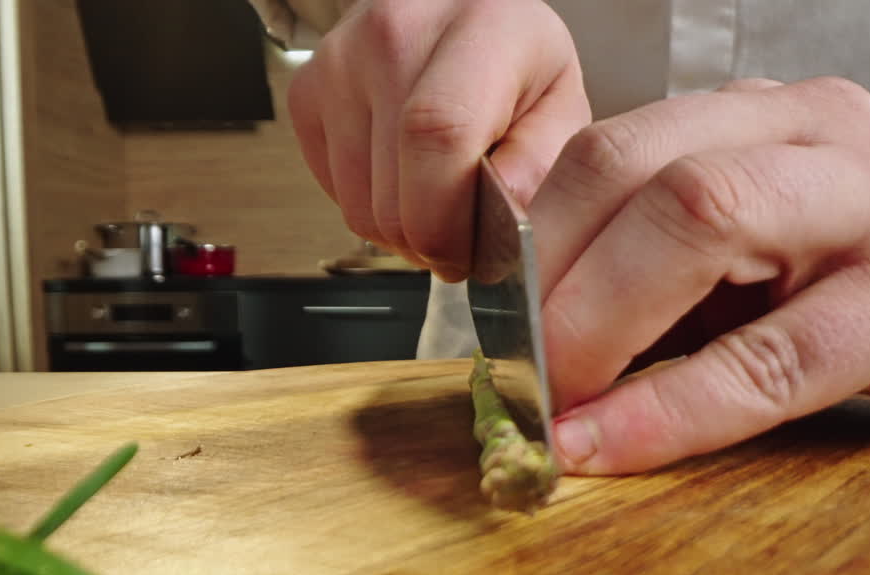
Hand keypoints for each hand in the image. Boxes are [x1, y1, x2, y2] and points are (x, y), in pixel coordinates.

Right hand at [287, 0, 589, 280]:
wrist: (459, 13)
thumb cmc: (516, 61)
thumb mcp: (561, 104)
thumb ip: (542, 165)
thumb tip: (506, 224)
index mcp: (477, 32)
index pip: (438, 137)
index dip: (447, 222)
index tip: (466, 256)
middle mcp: (394, 37)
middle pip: (393, 194)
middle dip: (430, 242)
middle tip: (463, 236)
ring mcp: (340, 64)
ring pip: (358, 209)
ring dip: (400, 230)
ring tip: (437, 200)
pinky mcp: (308, 93)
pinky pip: (333, 194)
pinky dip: (370, 207)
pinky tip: (403, 177)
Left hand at [535, 77, 869, 473]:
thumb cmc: (862, 275)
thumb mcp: (752, 245)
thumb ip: (655, 263)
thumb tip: (523, 328)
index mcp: (754, 114)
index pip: (608, 149)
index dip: (529, 237)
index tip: (485, 317)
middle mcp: (810, 132)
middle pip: (639, 169)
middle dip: (552, 278)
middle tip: (515, 368)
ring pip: (703, 222)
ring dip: (600, 325)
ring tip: (555, 405)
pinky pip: (772, 354)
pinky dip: (673, 408)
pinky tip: (612, 447)